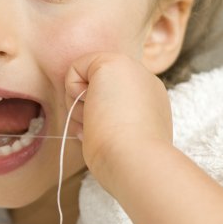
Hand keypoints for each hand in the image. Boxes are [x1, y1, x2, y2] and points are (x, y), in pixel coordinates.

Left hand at [65, 53, 172, 185]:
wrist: (135, 161)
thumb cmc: (124, 161)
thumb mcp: (120, 142)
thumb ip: (109, 127)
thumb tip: (87, 126)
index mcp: (150, 103)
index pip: (110, 102)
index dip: (98, 120)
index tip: (106, 136)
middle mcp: (144, 82)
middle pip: (96, 89)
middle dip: (87, 111)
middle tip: (100, 129)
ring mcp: (132, 69)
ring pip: (85, 81)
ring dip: (80, 107)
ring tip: (98, 124)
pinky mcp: (112, 62)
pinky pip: (75, 68)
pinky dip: (72, 90)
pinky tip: (91, 108)